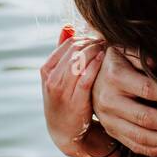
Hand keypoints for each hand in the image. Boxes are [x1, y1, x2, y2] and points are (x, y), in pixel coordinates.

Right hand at [40, 33, 105, 156]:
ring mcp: (61, 91)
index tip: (100, 38)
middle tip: (108, 41)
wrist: (63, 130)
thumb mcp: (59, 75)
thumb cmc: (65, 98)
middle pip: (75, 49)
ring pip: (80, 61)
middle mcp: (51, 79)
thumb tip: (68, 26)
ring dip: (96, 51)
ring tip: (109, 49)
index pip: (69, 43)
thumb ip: (62, 51)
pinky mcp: (74, 102)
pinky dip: (95, 66)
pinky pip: (85, 78)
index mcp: (47, 69)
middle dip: (94, 43)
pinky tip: (104, 60)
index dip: (87, 37)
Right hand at [92, 46, 156, 156]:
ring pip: (139, 135)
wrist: (90, 73)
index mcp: (116, 77)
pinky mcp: (110, 129)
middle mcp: (109, 100)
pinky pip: (131, 144)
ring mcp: (108, 118)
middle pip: (145, 118)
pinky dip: (150, 151)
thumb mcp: (129, 50)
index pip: (149, 90)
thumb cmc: (117, 59)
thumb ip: (145, 58)